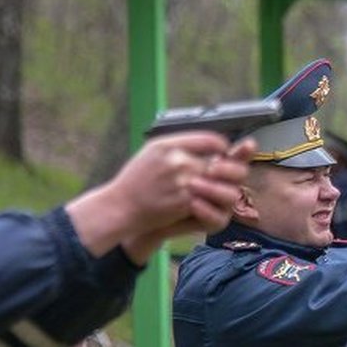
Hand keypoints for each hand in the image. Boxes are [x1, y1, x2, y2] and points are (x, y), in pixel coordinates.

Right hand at [66, 133, 253, 258]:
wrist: (121, 206)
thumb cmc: (137, 178)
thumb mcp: (153, 150)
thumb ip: (182, 144)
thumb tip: (212, 142)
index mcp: (169, 145)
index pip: (211, 140)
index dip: (221, 147)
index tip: (222, 152)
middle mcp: (177, 162)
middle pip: (219, 163)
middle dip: (225, 169)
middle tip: (221, 172)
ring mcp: (182, 183)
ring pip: (218, 183)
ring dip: (220, 186)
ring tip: (215, 187)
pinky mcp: (185, 202)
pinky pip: (209, 199)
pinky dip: (210, 200)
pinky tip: (205, 199)